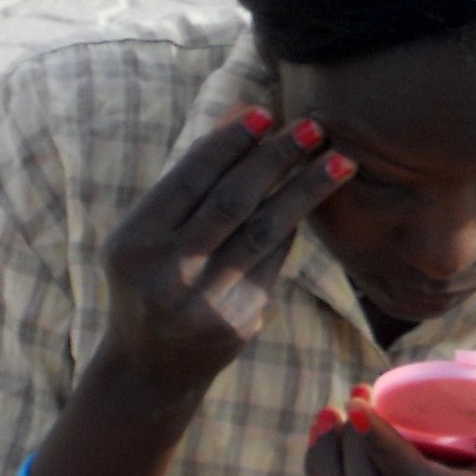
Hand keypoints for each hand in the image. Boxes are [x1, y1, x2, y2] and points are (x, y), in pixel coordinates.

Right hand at [98, 108, 352, 402]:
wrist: (150, 365)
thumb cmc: (151, 276)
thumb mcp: (151, 230)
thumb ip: (192, 178)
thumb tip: (245, 111)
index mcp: (134, 243)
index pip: (190, 180)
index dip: (229, 143)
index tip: (265, 113)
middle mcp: (166, 274)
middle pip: (232, 202)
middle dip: (276, 159)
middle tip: (314, 127)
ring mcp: (203, 302)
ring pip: (264, 233)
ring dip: (306, 192)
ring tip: (341, 162)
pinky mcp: (237, 322)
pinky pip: (273, 261)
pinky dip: (292, 226)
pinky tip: (313, 200)